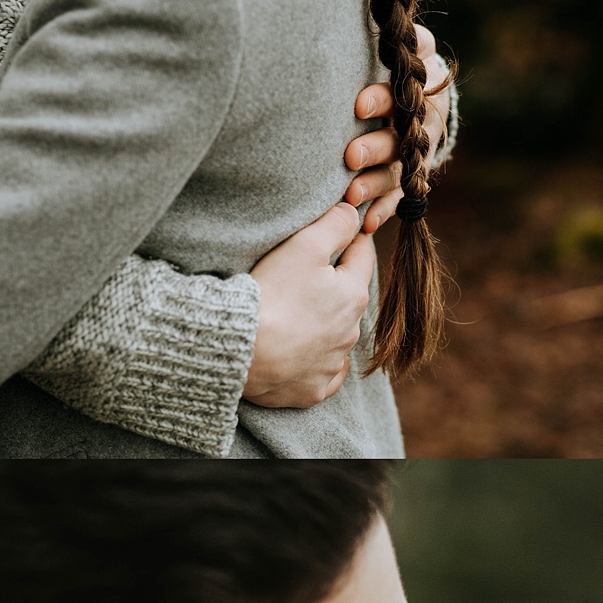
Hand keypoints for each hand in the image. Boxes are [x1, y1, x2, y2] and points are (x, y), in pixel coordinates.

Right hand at [243, 203, 375, 406]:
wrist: (241, 349)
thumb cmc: (272, 293)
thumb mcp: (304, 245)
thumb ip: (334, 224)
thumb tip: (353, 212)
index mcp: (353, 295)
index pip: (361, 255)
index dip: (348, 239)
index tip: (335, 232)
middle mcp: (350, 333)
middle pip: (347, 298)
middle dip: (332, 285)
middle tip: (302, 274)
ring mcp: (332, 364)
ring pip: (336, 336)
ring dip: (322, 324)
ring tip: (292, 314)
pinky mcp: (312, 390)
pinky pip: (321, 374)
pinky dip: (313, 362)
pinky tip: (298, 354)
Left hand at [344, 24, 452, 233]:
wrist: (415, 81)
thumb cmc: (390, 51)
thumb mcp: (393, 34)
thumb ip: (382, 25)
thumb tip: (361, 6)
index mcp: (422, 77)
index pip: (405, 87)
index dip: (382, 97)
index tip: (356, 104)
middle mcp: (426, 115)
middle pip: (406, 135)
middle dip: (377, 147)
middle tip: (349, 157)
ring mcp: (422, 147)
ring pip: (403, 169)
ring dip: (377, 184)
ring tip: (349, 196)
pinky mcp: (413, 172)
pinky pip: (402, 196)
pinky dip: (384, 209)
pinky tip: (366, 223)